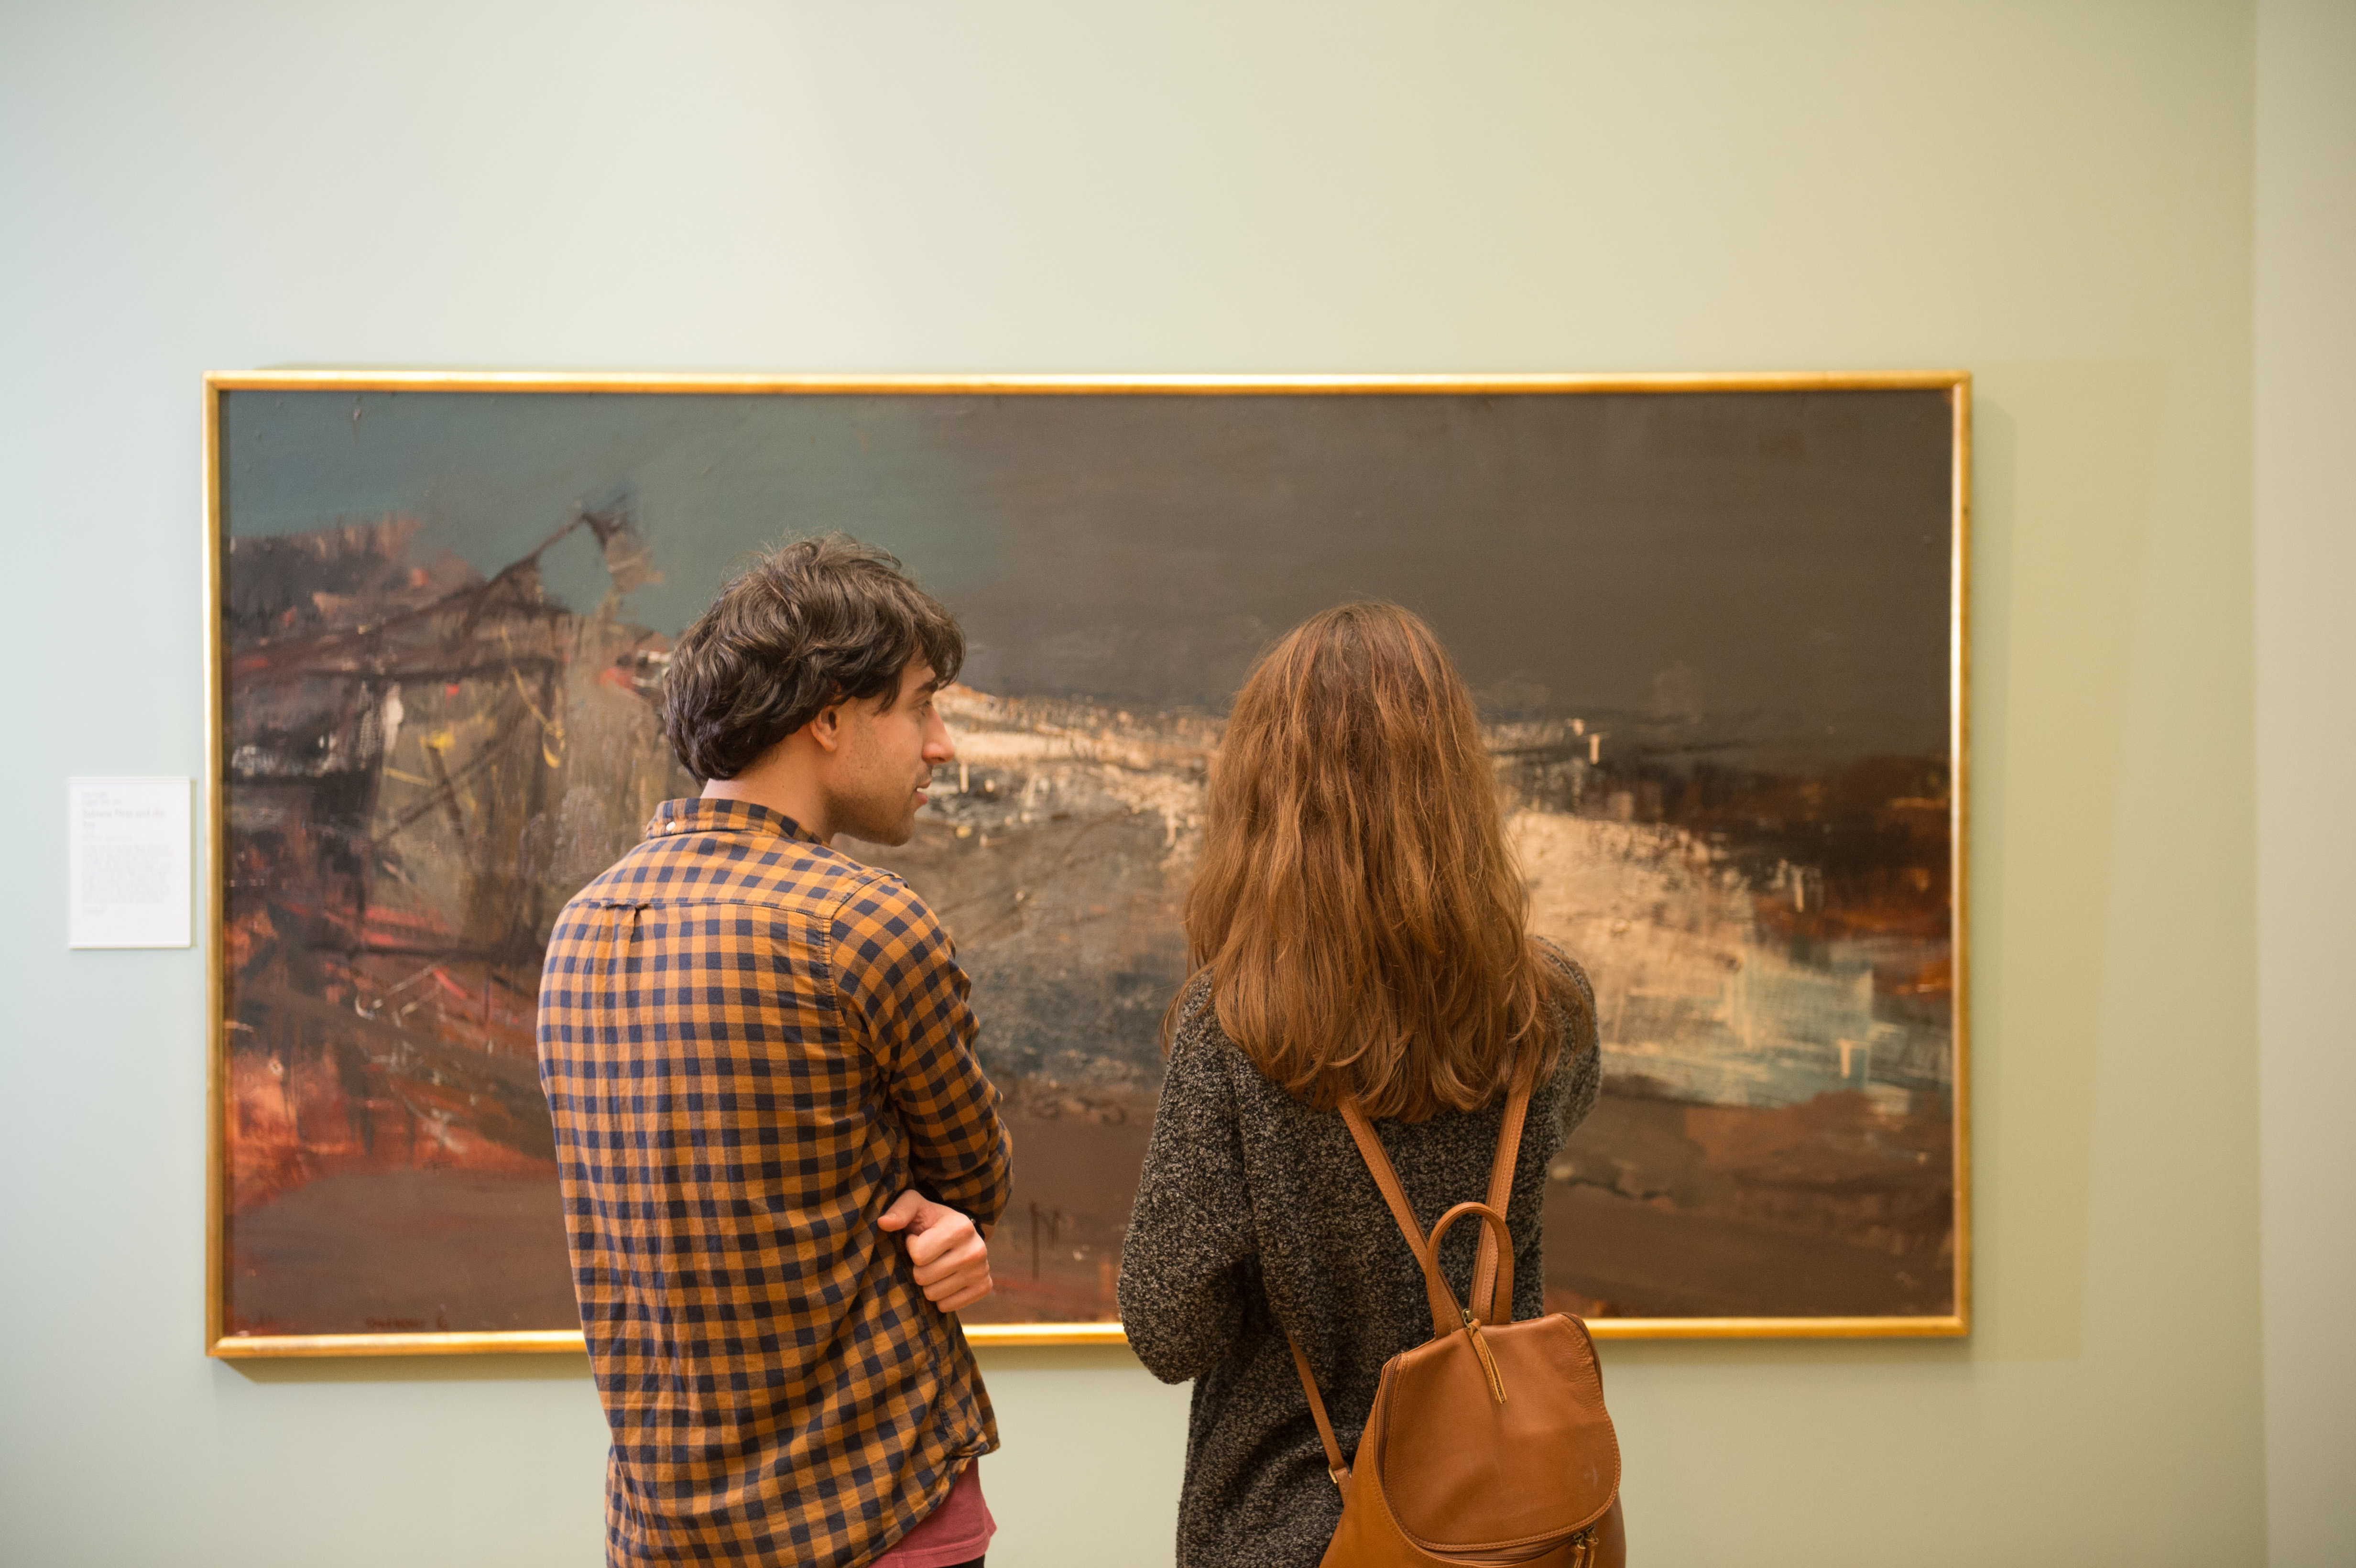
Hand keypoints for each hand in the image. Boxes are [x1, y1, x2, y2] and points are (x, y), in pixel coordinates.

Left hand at [878, 1191, 994, 1313]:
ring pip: (933, 1294)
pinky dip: (940, 1297)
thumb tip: (884, 1223)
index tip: (918, 1239)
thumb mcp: (915, 1206)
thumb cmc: (930, 1219)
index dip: (911, 1247)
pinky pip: (947, 1306)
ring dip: (927, 1284)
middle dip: (917, 1268)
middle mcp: (977, 1250)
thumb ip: (899, 1211)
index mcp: (961, 1228)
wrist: (960, 1232)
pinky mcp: (984, 1287)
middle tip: (926, 1256)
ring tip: (935, 1266)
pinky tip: (945, 1279)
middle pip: (924, 1277)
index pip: (919, 1255)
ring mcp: (982, 1271)